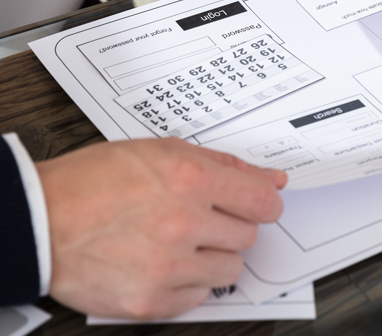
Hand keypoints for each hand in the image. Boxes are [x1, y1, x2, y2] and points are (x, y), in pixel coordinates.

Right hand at [36, 138, 286, 318]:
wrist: (38, 220)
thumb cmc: (93, 182)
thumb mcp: (161, 151)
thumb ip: (225, 165)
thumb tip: (272, 180)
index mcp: (189, 179)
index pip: (263, 201)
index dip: (263, 203)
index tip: (257, 206)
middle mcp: (182, 223)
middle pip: (248, 236)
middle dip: (230, 227)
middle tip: (200, 219)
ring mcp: (167, 266)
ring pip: (230, 270)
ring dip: (213, 257)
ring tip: (179, 242)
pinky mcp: (150, 301)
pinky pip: (199, 297)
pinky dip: (188, 284)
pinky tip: (164, 264)